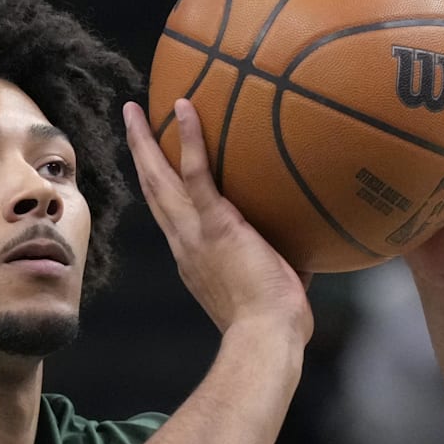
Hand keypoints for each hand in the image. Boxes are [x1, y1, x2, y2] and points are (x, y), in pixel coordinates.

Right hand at [124, 98, 312, 341]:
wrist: (266, 336)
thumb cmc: (274, 323)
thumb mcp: (269, 284)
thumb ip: (279, 257)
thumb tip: (312, 240)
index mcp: (192, 257)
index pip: (169, 216)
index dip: (159, 189)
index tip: (154, 169)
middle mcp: (183, 241)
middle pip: (152, 189)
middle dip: (139, 154)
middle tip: (132, 122)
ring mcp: (195, 232)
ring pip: (160, 178)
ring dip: (145, 141)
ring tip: (136, 110)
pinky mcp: (217, 223)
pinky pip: (196, 173)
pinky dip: (189, 139)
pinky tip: (184, 107)